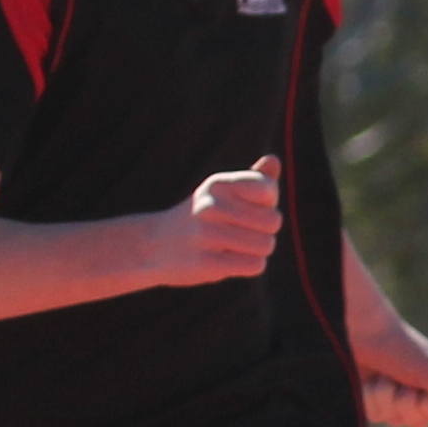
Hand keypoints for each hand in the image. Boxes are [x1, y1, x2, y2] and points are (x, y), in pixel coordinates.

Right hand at [162, 157, 282, 285]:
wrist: (153, 246)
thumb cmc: (199, 219)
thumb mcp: (221, 193)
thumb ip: (253, 179)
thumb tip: (274, 160)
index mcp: (219, 184)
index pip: (268, 190)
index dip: (267, 204)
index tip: (250, 210)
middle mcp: (213, 205)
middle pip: (273, 221)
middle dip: (265, 231)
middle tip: (244, 235)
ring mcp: (208, 234)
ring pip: (266, 245)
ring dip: (258, 251)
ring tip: (236, 249)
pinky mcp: (206, 262)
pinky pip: (255, 265)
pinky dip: (250, 266)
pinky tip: (232, 262)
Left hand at [354, 304, 427, 426]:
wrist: (362, 329)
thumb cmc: (400, 347)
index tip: (422, 389)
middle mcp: (418, 391)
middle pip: (415, 422)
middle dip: (404, 401)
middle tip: (400, 378)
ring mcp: (393, 395)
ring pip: (391, 419)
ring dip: (384, 395)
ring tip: (383, 374)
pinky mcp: (371, 397)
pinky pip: (373, 414)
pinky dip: (370, 396)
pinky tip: (368, 378)